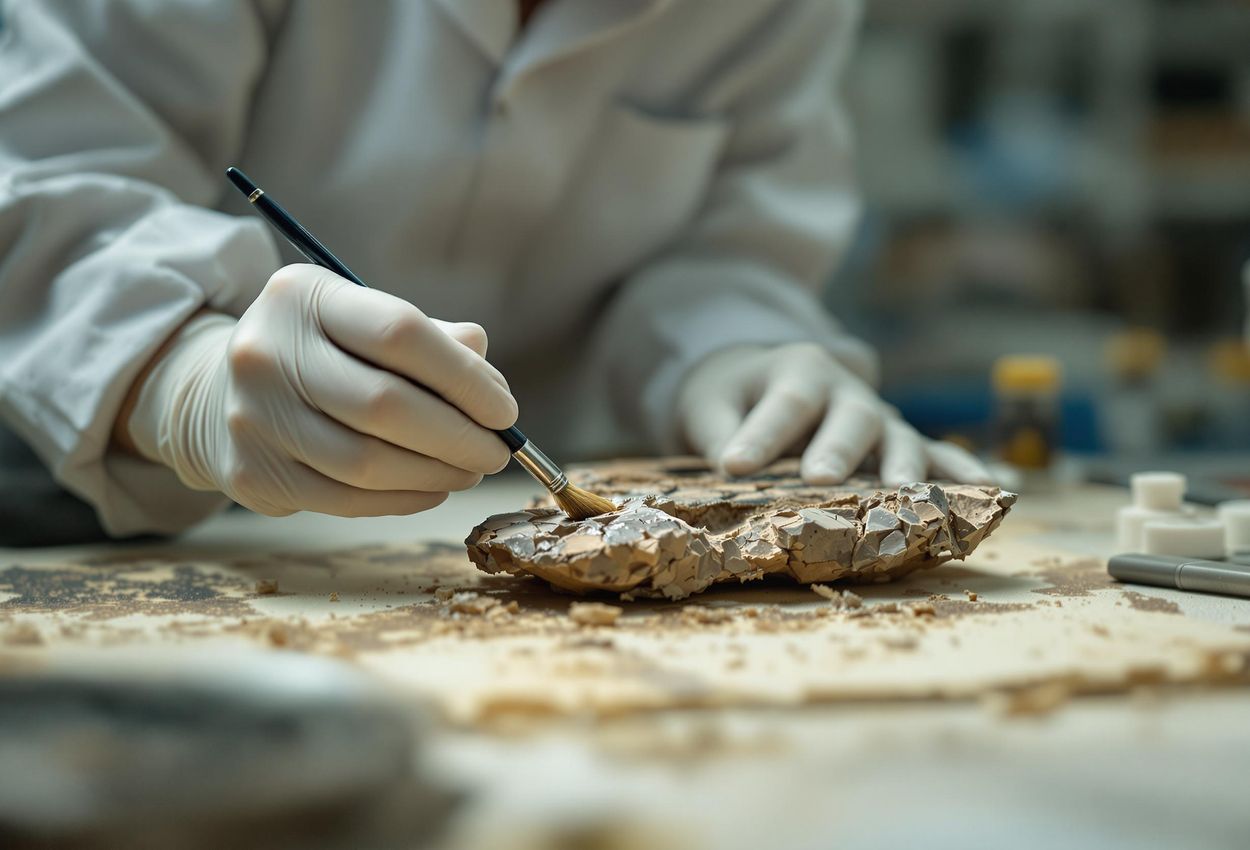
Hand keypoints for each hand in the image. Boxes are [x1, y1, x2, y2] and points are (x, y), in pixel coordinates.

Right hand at [125, 264, 517, 516]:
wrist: (218, 393)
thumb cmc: (322, 353)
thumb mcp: (363, 320)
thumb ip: (432, 341)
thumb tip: (490, 382)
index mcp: (303, 297)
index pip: (400, 334)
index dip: (465, 378)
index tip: (505, 411)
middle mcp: (267, 352)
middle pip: (385, 405)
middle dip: (458, 436)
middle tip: (498, 452)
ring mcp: (252, 416)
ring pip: (367, 462)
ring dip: (437, 473)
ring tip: (470, 471)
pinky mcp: (252, 473)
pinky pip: (345, 499)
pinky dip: (403, 498)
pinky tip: (433, 488)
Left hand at [677, 343, 990, 486]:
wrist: (767, 380)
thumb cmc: (735, 397)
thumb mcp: (711, 405)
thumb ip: (717, 433)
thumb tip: (727, 468)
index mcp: (799, 371)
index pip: (784, 403)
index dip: (761, 435)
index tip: (733, 465)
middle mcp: (848, 391)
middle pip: (851, 417)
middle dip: (838, 448)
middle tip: (819, 478)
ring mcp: (879, 419)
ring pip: (899, 437)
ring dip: (905, 466)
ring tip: (906, 494)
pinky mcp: (897, 446)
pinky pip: (936, 456)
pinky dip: (961, 472)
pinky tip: (990, 490)